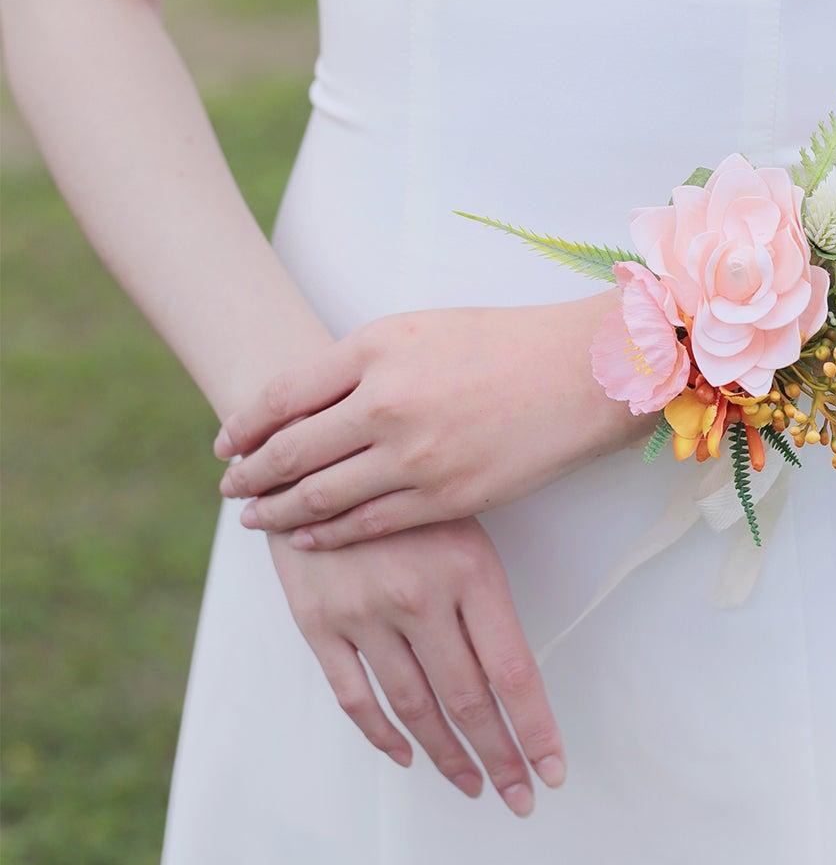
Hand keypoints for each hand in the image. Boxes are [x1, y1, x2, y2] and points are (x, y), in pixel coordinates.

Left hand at [215, 291, 638, 548]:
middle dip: (251, 475)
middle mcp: (384, 402)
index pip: (282, 395)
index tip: (226, 444)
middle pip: (291, 451)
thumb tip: (303, 401)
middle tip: (231, 488)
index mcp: (373, 348)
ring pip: (321, 496)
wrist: (579, 372)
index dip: (244, 426)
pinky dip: (328, 534)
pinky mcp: (444, 497)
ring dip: (278, 511)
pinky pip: (368, 524)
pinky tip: (309, 535)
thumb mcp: (418, 329)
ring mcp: (414, 455)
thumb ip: (359, 363)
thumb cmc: (501, 343)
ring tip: (256, 518)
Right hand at [270, 515, 564, 814]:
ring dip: (448, 757)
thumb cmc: (405, 488)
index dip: (534, 729)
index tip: (552, 771)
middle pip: (467, 700)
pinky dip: (383, 736)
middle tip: (520, 798)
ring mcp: (364, 611)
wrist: (312, 454)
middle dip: (499, 758)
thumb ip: (484, 597)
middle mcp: (418, 594)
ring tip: (474, 785)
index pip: (511, 671)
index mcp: (468, 567)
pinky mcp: (318, 622)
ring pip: (414, 708)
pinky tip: (409, 756)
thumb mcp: (463, 520)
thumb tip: (513, 682)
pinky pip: (355, 697)